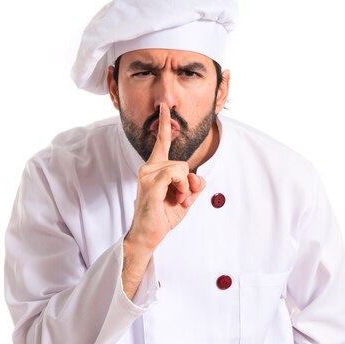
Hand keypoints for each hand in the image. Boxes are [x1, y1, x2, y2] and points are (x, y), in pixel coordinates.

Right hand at [121, 103, 205, 298]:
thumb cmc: (162, 216)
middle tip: (179, 200)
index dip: (164, 125)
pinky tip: (174, 199)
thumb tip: (197, 175)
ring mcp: (147, 174)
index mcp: (154, 168)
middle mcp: (148, 167)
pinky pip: (176, 173)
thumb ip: (194, 184)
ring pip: (181, 168)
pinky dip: (181, 187)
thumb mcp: (185, 198)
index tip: (165, 107)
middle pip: (183, 163)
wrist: (148, 236)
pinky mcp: (150, 183)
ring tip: (175, 201)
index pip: (161, 142)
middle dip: (188, 184)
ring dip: (185, 188)